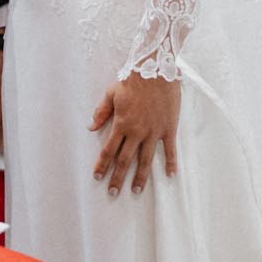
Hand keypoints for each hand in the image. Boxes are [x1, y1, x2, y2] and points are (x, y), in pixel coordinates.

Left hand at [90, 73, 179, 194]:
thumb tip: (91, 127)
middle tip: (113, 193)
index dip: (102, 164)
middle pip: (124, 160)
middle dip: (117, 178)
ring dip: (140, 177)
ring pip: (145, 160)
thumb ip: (101, 112)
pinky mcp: (168, 128)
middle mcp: (136, 132)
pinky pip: (169, 150)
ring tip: (136, 190)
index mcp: (121, 124)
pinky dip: (170, 163)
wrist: (157, 69)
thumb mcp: (111, 93)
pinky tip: (170, 175)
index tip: (97, 177)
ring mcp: (153, 132)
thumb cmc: (133, 80)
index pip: (108, 150)